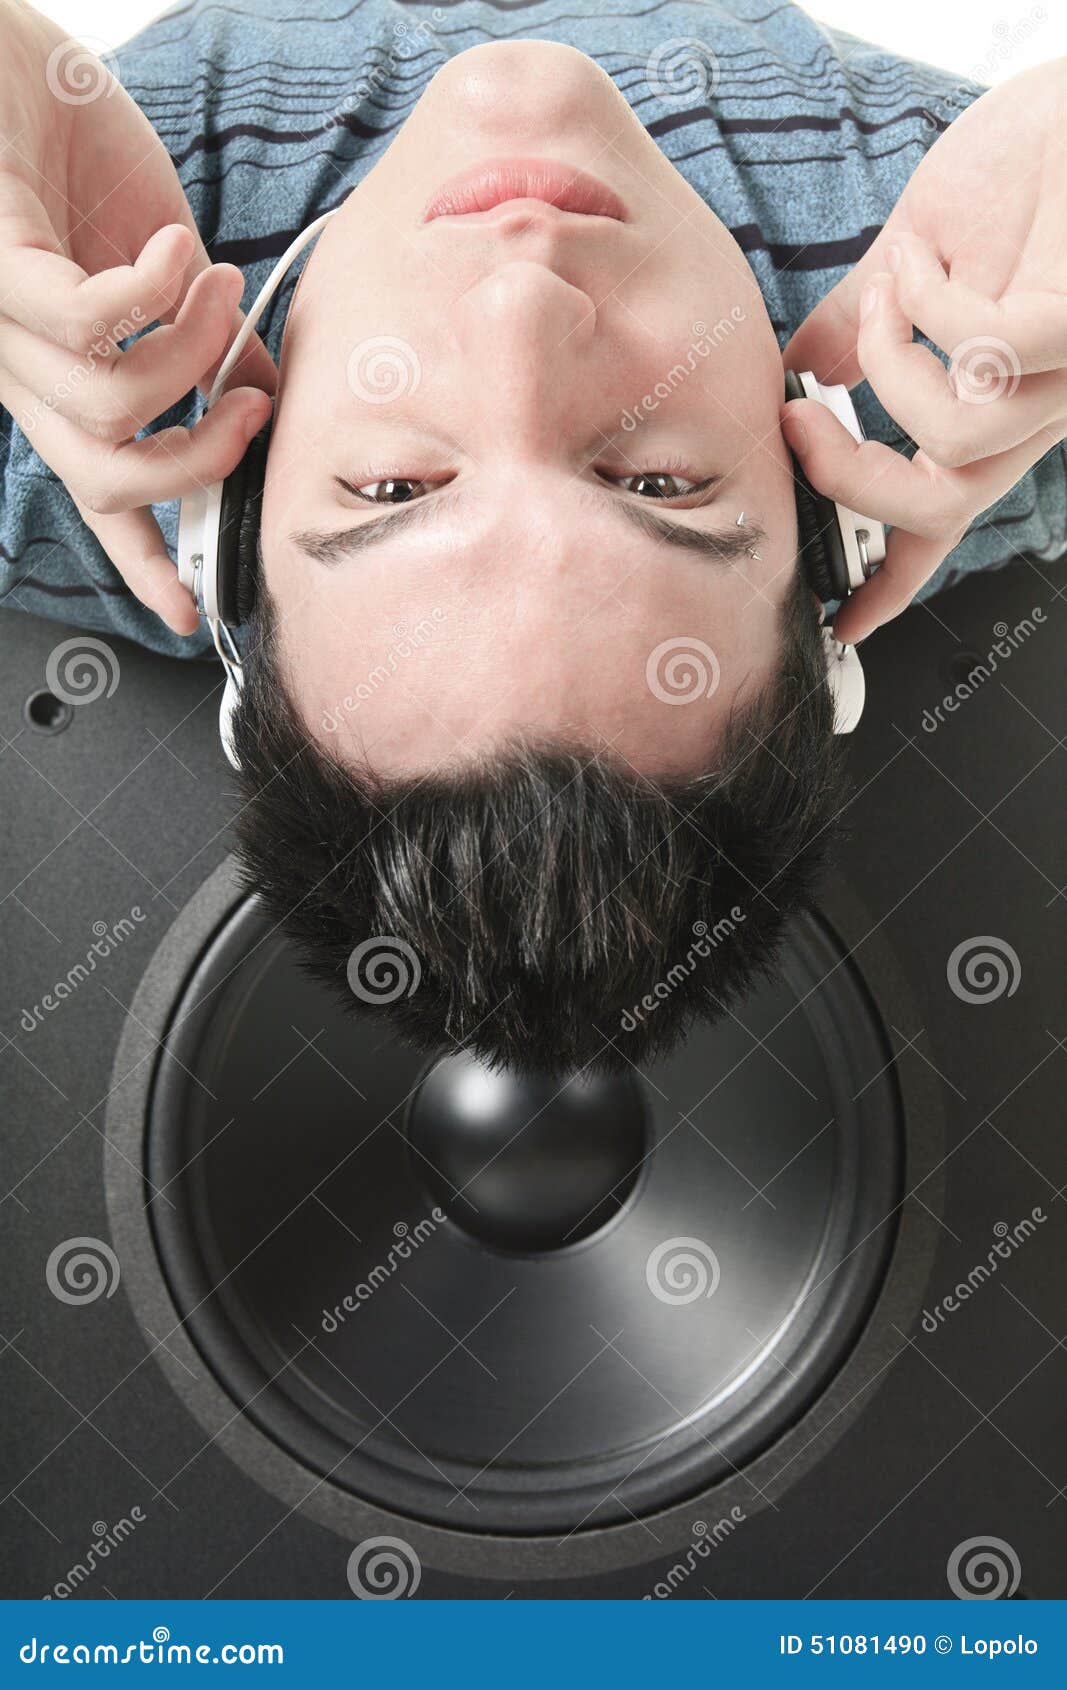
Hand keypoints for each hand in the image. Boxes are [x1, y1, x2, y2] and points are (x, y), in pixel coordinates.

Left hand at [0, 3, 275, 633]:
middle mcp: (26, 369)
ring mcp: (5, 324)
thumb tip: (265, 396)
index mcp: (63, 381)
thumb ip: (206, 342)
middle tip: (246, 403)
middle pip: (110, 479)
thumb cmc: (74, 149)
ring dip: (194, 350)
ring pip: (115, 408)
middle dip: (200, 459)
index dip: (145, 560)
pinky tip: (174, 251)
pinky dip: (158, 291)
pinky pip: (92, 322)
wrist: (7, 55)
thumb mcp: (162, 269)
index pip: (102, 494)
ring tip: (212, 285)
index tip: (188, 613)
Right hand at [781, 59, 1066, 643]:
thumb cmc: (1014, 168)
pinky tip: (918, 259)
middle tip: (795, 420)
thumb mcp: (911, 262)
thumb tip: (802, 363)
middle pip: (937, 509)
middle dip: (846, 477)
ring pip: (952, 440)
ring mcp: (1055, 376)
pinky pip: (980, 352)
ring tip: (885, 293)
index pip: (935, 517)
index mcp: (986, 415)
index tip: (842, 628)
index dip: (890, 580)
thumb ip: (857, 321)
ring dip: (889, 366)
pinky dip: (925, 302)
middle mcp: (1026, 413)